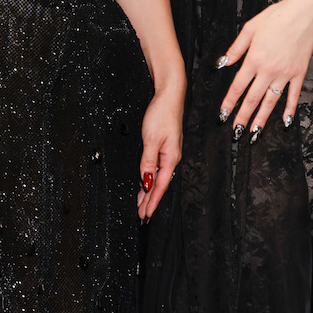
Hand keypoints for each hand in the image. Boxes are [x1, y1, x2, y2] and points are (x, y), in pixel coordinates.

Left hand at [138, 80, 183, 219]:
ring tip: (141, 206)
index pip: (160, 186)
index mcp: (170, 158)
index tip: (145, 215)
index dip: (152, 202)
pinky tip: (145, 184)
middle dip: (150, 202)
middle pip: (159, 185)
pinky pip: (156, 169)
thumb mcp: (150, 139)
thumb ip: (148, 162)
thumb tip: (147, 182)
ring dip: (149, 192)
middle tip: (141, 217)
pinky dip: (150, 179)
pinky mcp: (164, 147)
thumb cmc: (162, 114)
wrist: (169, 95)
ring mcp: (168, 153)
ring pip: (157, 178)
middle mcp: (171, 158)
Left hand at [218, 0, 312, 136]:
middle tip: (236, 132)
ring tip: (254, 132)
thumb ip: (235, 49)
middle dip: (242, 117)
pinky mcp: (298, 74)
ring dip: (261, 118)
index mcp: (254, 59)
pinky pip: (292, 95)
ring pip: (270, 101)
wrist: (304, 14)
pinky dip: (289, 110)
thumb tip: (221, 64)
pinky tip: (284, 121)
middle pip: (252, 99)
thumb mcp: (250, 28)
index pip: (237, 87)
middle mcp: (268, 70)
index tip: (222, 115)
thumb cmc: (276, 17)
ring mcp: (285, 74)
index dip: (229, 103)